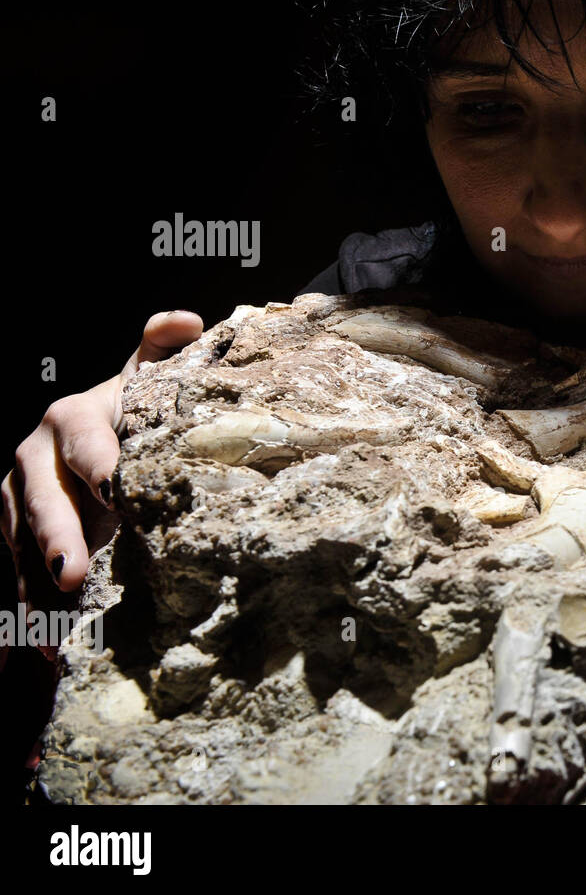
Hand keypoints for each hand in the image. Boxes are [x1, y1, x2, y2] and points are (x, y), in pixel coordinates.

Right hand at [1, 311, 203, 645]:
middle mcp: (35, 456)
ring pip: (19, 541)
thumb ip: (164, 350)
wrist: (109, 437)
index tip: (117, 490)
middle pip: (41, 498)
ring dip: (31, 581)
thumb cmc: (140, 411)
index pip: (85, 441)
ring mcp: (19, 499)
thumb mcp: (152, 379)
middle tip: (72, 572)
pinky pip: (15, 573)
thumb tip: (186, 320)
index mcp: (72, 417)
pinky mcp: (16, 536)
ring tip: (53, 621)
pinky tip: (38, 648)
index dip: (99, 464)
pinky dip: (26, 611)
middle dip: (55, 535)